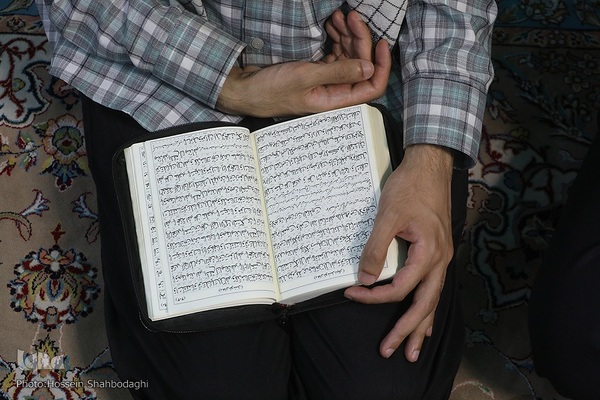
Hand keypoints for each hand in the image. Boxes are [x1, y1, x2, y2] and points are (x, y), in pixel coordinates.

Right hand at [216, 11, 390, 117]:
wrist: (246, 88)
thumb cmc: (271, 90)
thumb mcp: (305, 77)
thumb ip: (338, 72)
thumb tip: (369, 68)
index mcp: (335, 100)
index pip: (372, 86)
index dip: (382, 66)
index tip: (381, 42)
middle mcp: (334, 91)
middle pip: (361, 64)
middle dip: (360, 39)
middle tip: (351, 16)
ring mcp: (326, 80)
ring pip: (349, 55)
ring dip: (348, 35)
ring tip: (339, 16)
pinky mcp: (316, 70)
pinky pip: (335, 52)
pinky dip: (337, 37)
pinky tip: (332, 24)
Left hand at [344, 145, 454, 360]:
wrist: (430, 167)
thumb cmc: (410, 188)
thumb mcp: (388, 215)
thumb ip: (376, 249)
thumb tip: (366, 278)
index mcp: (429, 253)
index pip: (400, 287)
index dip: (374, 295)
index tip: (352, 292)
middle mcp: (440, 261)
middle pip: (425, 305)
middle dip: (408, 331)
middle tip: (391, 351)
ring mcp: (441, 258)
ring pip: (433, 300)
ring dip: (421, 326)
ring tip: (413, 350)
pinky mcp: (436, 254)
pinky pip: (433, 288)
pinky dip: (426, 307)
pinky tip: (423, 319)